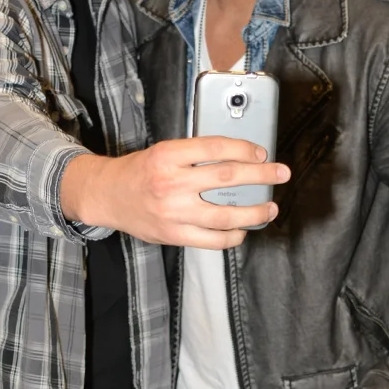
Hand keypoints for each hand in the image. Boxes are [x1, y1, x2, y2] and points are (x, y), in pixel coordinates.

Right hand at [60, 137, 290, 248]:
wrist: (107, 196)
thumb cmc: (139, 172)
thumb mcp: (163, 152)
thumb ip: (195, 155)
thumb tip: (237, 159)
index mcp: (168, 156)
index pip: (215, 148)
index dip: (244, 149)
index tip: (262, 152)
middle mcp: (171, 183)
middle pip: (227, 178)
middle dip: (261, 175)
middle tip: (281, 173)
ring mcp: (173, 212)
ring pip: (224, 214)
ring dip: (254, 212)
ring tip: (270, 208)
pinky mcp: (173, 235)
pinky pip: (212, 240)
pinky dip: (232, 236)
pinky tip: (242, 230)